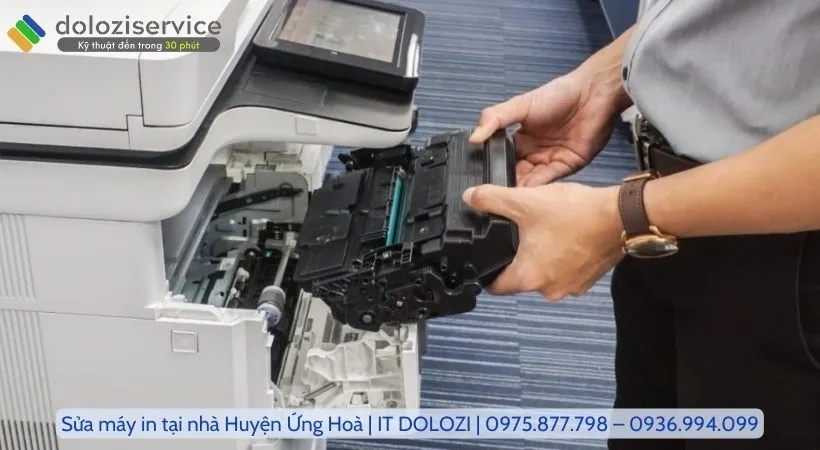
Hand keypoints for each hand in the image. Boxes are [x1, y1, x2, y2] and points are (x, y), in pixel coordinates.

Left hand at [463, 182, 623, 299]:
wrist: (622, 215)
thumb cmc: (577, 214)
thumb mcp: (525, 201)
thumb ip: (491, 200)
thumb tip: (471, 198)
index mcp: (529, 278)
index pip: (495, 286)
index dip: (486, 272)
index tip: (484, 258)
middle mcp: (550, 290)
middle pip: (520, 278)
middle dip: (516, 257)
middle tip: (518, 234)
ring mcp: (572, 286)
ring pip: (544, 273)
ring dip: (541, 255)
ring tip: (544, 230)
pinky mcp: (588, 278)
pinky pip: (565, 269)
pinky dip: (561, 255)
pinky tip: (565, 235)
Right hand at [469, 73, 620, 186]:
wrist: (592, 93)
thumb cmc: (558, 94)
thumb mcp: (519, 105)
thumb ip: (494, 119)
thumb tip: (473, 137)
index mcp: (520, 139)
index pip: (502, 159)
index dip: (493, 168)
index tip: (481, 179)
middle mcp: (534, 152)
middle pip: (516, 174)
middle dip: (506, 183)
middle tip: (494, 193)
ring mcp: (550, 160)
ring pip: (531, 181)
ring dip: (521, 189)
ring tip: (507, 196)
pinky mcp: (567, 165)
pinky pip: (550, 180)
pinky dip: (538, 187)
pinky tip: (527, 191)